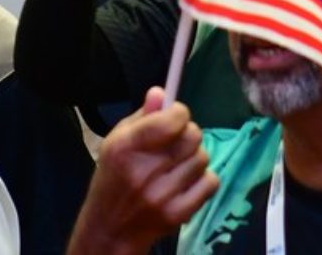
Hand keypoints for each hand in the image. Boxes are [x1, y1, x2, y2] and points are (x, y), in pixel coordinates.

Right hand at [68, 93, 214, 251]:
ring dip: (194, 158)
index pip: (172, 120)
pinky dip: (203, 180)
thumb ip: (142, 116)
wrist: (110, 229)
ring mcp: (163, 194)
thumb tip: (162, 92)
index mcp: (126, 147)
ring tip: (177, 166)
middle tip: (176, 143)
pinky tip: (186, 183)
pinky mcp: (178, 213)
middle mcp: (144, 171)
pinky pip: (211, 182)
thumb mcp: (116, 142)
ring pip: (203, 158)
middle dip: (188, 134)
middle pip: (193, 136)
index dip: (179, 114)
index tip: (175, 118)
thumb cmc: (114, 178)